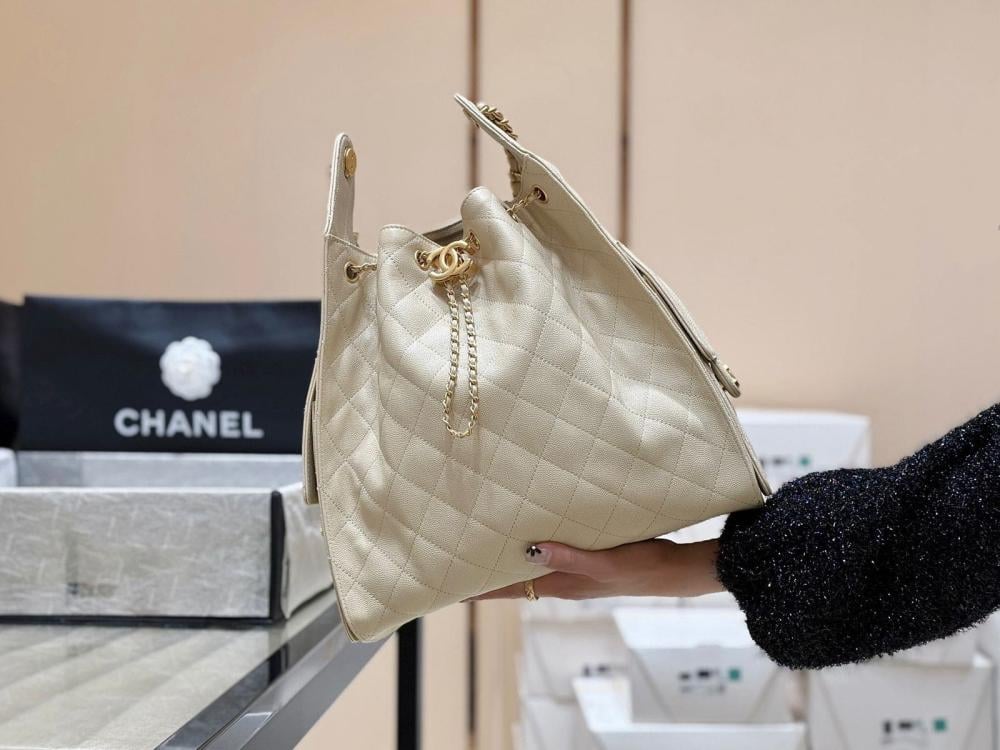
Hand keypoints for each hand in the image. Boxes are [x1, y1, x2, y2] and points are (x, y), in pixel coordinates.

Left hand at [465, 538, 724, 601]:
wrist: (673, 571)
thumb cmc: (641, 567)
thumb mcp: (605, 562)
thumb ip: (570, 557)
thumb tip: (530, 550)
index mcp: (563, 584)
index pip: (512, 589)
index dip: (483, 590)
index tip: (453, 588)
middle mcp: (564, 581)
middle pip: (516, 581)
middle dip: (489, 576)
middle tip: (458, 564)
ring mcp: (575, 572)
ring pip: (532, 569)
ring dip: (509, 562)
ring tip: (483, 549)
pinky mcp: (587, 559)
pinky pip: (551, 556)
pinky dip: (534, 549)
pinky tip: (530, 536)